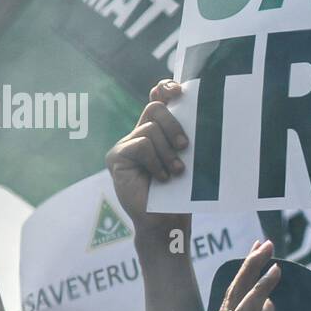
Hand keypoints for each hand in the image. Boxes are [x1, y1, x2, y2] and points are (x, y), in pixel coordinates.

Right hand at [105, 80, 190, 234]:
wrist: (168, 221)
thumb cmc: (183, 193)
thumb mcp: (189, 158)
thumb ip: (186, 134)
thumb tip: (194, 107)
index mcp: (158, 131)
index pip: (157, 98)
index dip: (165, 89)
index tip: (179, 91)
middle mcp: (139, 134)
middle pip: (155, 108)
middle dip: (174, 125)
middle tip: (184, 147)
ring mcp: (125, 145)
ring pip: (150, 129)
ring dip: (167, 153)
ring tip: (175, 172)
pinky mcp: (117, 157)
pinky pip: (141, 145)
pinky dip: (155, 162)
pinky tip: (161, 178)